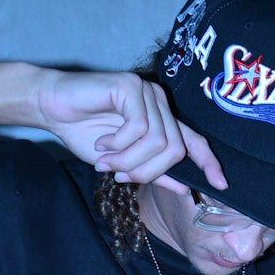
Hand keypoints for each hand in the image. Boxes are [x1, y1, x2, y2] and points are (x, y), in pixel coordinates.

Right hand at [33, 68, 226, 191]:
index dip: (209, 163)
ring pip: (157, 142)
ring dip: (129, 160)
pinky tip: (102, 144)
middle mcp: (160, 103)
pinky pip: (139, 128)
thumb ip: (152, 171)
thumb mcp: (121, 161)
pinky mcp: (132, 86)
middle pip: (174, 150)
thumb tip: (184, 188)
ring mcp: (147, 92)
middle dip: (146, 170)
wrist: (52, 107)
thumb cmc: (84, 131)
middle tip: (118, 174)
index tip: (222, 185)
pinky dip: (119, 144)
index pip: (194, 142)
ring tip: (105, 159)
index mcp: (161, 121)